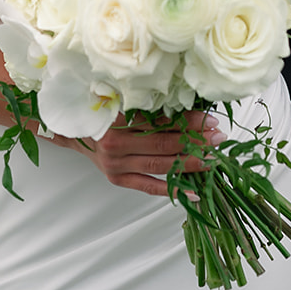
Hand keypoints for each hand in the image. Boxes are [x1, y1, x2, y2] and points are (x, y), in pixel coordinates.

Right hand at [50, 110, 225, 197]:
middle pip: (163, 144)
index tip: (210, 120)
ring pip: (160, 166)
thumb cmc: (99, 110)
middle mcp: (116, 143)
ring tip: (211, 159)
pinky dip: (172, 189)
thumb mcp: (118, 100)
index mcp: (117, 118)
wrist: (72, 130)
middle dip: (194, 141)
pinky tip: (193, 190)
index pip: (161, 121)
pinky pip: (149, 186)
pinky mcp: (118, 179)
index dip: (188, 121)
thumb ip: (147, 103)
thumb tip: (187, 103)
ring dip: (188, 162)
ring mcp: (116, 165)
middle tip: (218, 138)